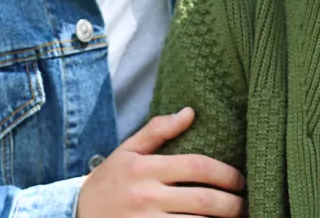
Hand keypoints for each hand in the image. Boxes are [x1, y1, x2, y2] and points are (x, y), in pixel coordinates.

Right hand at [76, 108, 245, 217]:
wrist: (73, 215)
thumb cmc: (108, 182)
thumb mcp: (127, 151)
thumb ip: (157, 130)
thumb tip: (190, 111)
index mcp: (145, 169)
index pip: (198, 167)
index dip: (227, 174)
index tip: (241, 180)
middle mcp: (146, 196)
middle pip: (204, 199)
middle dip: (233, 203)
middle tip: (246, 204)